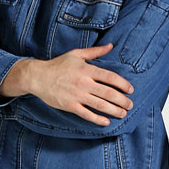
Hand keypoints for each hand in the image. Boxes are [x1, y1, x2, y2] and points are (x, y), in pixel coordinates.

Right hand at [0, 43, 133, 125]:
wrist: (38, 77)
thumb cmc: (58, 65)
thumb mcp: (76, 54)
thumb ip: (95, 52)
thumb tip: (111, 46)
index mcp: (87, 69)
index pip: (110, 77)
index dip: (123, 84)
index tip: (131, 90)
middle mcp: (84, 83)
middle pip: (108, 93)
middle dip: (122, 100)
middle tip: (130, 105)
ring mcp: (77, 95)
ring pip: (100, 105)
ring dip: (114, 110)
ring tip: (123, 113)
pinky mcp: (70, 106)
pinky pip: (86, 114)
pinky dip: (97, 119)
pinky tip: (106, 122)